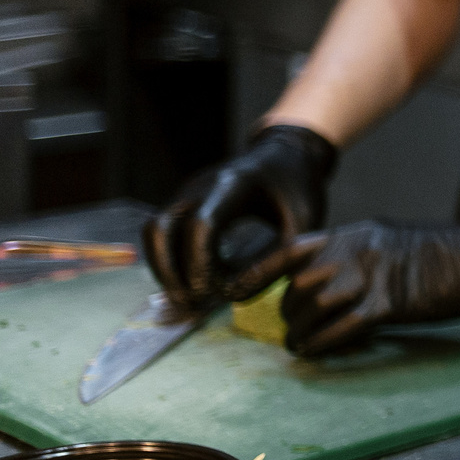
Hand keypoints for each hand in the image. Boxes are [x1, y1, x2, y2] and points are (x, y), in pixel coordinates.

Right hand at [143, 124, 339, 307]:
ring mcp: (186, 192)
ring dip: (163, 268)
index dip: (200, 262)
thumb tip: (235, 294)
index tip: (210, 291)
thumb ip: (279, 259)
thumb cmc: (299, 189)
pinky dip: (166, 259)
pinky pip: (160, 232)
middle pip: (162, 228)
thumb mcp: (306, 223)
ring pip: (153, 231)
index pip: (201, 224)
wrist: (286, 155)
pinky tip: (188, 284)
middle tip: (189, 304)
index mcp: (234, 183)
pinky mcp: (182, 202)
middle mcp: (199, 185)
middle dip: (169, 271)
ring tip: (186, 300)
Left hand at [269, 220, 459, 356]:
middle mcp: (356, 251)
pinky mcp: (389, 303)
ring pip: (314, 308)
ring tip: (298, 345)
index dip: (258, 271)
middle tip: (291, 328)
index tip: (235, 291)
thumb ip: (361, 257)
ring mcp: (372, 276)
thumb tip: (331, 286)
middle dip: (287, 312)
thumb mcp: (394, 242)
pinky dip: (323, 344)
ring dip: (300, 332)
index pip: (291, 250)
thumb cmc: (447, 253)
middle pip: (299, 285)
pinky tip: (316, 352)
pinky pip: (342, 329)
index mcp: (356, 234)